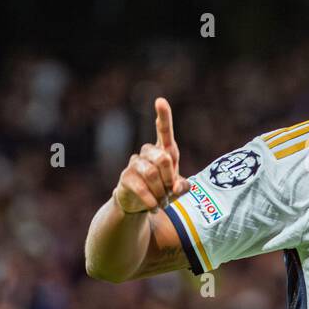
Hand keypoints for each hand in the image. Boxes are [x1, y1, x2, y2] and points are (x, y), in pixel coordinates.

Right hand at [113, 98, 190, 213]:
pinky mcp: (126, 176)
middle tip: (170, 192)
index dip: (163, 116)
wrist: (140, 205)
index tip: (160, 101)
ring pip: (151, 173)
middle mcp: (149, 153)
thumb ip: (183, 186)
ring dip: (160, 191)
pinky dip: (150, 199)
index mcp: (165, 151)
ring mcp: (135, 163)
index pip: (164, 130)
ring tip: (162, 201)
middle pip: (163, 158)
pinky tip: (154, 207)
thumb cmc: (162, 191)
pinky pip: (140, 186)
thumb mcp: (177, 189)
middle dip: (170, 177)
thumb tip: (178, 186)